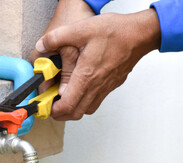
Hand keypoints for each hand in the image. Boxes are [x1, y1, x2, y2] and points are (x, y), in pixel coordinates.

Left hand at [35, 9, 160, 120]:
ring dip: (73, 109)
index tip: (44, 105)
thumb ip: (57, 38)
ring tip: (63, 98)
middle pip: (76, 114)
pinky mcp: (112, 85)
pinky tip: (80, 89)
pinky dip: (85, 101)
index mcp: (86, 77)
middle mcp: (97, 87)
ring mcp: (106, 88)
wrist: (140, 34)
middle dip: (60, 114)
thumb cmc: (115, 32)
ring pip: (87, 110)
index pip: (67, 105)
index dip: (52, 110)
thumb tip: (42, 44)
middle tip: (50, 104)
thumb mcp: (81, 29)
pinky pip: (96, 101)